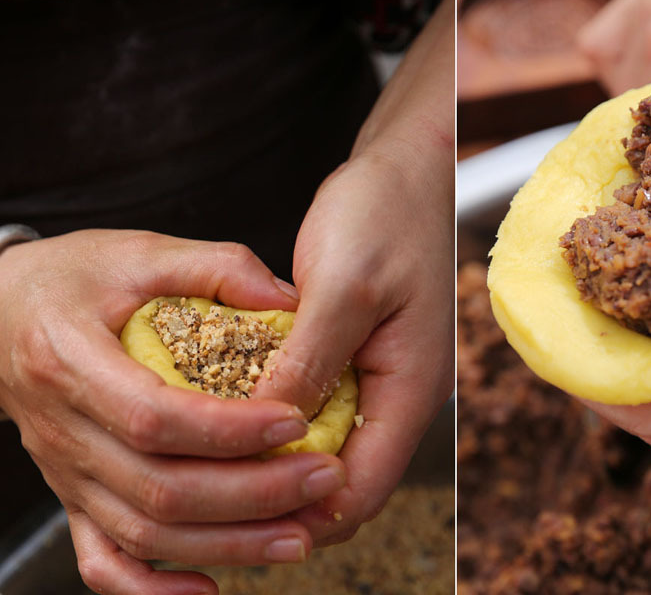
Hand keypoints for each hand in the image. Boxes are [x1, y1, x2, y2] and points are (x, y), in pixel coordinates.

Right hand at [0, 230, 347, 594]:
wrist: (2, 310)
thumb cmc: (75, 277)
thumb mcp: (141, 251)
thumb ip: (216, 266)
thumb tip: (288, 298)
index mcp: (72, 362)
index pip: (156, 417)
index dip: (231, 430)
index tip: (295, 422)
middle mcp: (64, 430)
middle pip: (160, 489)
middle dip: (253, 494)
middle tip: (324, 479)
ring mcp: (66, 474)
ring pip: (145, 534)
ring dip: (228, 545)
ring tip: (300, 535)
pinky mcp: (74, 496)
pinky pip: (103, 562)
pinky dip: (154, 590)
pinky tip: (211, 589)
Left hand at [252, 0, 453, 546]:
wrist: (407, 171)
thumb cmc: (386, 215)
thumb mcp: (343, 285)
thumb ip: (309, 363)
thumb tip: (266, 437)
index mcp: (410, 392)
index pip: (359, 494)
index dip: (299, 515)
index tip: (230, 508)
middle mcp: (395, 400)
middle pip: (339, 484)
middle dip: (279, 496)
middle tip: (207, 485)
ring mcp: (375, 381)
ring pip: (322, 451)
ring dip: (273, 456)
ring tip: (209, 451)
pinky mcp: (354, 360)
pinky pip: (315, 410)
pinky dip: (276, 417)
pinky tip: (231, 403)